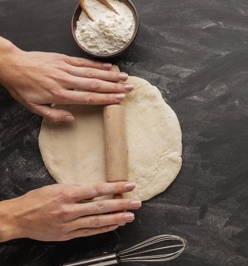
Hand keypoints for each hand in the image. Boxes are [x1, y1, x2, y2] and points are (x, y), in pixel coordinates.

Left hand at [0, 37, 132, 121]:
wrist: (11, 65)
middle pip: (94, 84)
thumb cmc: (22, 88)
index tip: (119, 99)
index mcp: (59, 94)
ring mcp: (64, 68)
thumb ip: (53, 115)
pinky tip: (109, 66)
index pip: (87, 97)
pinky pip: (82, 62)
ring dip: (110, 75)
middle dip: (114, 87)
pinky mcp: (63, 59)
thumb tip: (72, 119)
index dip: (105, 98)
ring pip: (91, 72)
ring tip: (125, 77)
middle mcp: (64, 80)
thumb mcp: (33, 107)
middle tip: (129, 89)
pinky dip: (97, 64)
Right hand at [0, 182, 140, 241]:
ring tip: (130, 216)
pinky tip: (115, 225)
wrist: (19, 218)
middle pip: (101, 206)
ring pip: (97, 221)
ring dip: (116, 218)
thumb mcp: (57, 188)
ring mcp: (69, 224)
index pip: (97, 189)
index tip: (130, 185)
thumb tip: (98, 191)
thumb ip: (78, 191)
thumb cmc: (37, 200)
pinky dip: (104, 229)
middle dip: (122, 204)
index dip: (116, 187)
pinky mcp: (67, 235)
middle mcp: (69, 209)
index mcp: (67, 193)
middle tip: (137, 203)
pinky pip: (89, 232)